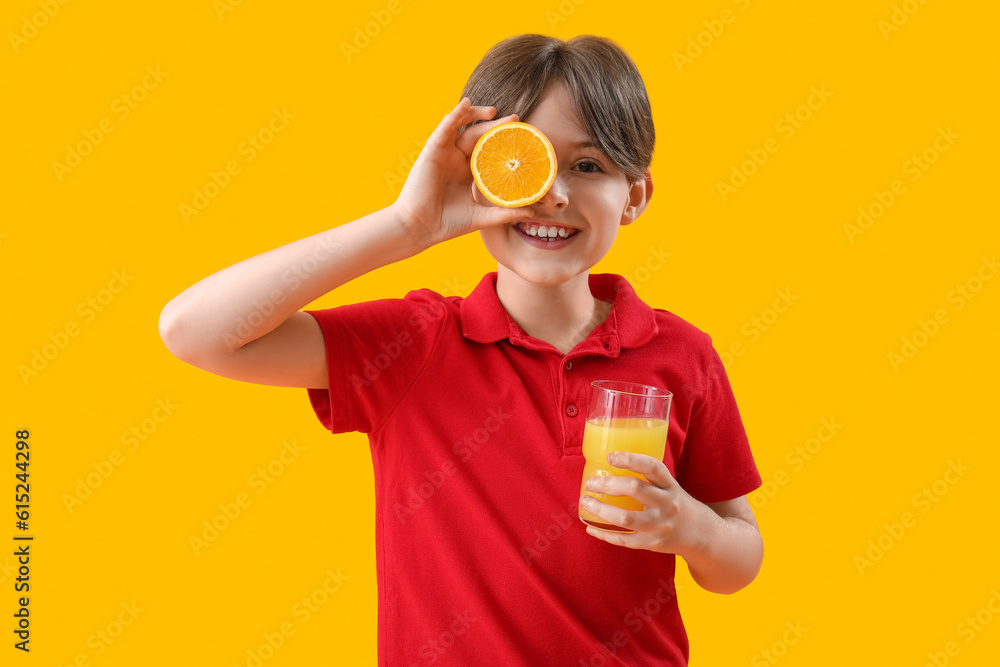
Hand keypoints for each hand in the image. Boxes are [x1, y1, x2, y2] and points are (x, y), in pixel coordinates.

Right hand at [392, 97, 536, 249]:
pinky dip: (455, 115)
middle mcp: (457, 159)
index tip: (523, 136)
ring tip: (494, 111)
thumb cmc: (448, 224)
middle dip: (496, 125)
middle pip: (479, 135)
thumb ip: (505, 212)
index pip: (489, 150)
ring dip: (476, 114)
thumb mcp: (482, 216)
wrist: (421, 229)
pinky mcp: (432, 151)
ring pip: (462, 126)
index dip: (504, 141)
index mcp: (468, 172)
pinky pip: (444, 128)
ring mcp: (444, 154)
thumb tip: (533, 213)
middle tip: (515, 118)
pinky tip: (465, 104)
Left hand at [579, 452, 714, 556]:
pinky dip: (604, 534)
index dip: (631, 459)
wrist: (702, 536)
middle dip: (608, 484)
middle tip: (590, 482)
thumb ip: (649, 478)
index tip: (610, 456)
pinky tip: (590, 527)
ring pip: (626, 518)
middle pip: (636, 489)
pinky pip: (624, 540)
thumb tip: (610, 465)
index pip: (653, 467)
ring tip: (585, 501)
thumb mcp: (671, 487)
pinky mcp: (652, 544)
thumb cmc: (677, 505)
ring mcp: (660, 526)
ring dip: (601, 509)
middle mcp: (667, 505)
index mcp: (671, 487)